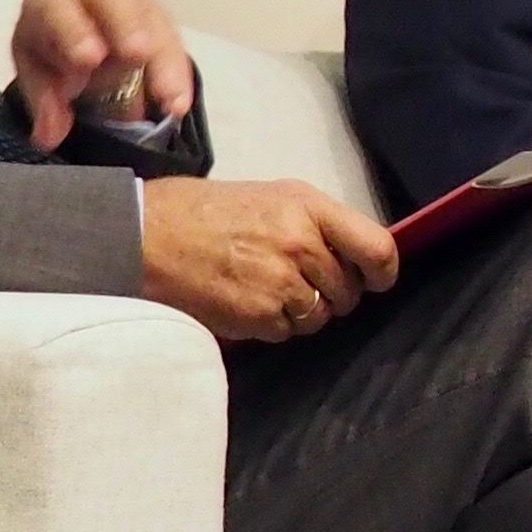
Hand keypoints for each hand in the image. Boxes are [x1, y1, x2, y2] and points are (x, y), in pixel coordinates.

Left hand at [14, 0, 196, 151]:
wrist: (76, 46)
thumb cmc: (51, 53)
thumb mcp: (36, 75)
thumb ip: (42, 100)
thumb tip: (50, 133)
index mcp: (53, 1)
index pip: (59, 9)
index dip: (74, 31)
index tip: (88, 58)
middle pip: (114, 1)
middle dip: (126, 27)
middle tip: (136, 54)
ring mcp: (135, 8)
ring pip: (154, 24)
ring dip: (163, 61)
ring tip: (169, 98)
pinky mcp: (161, 27)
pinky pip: (174, 48)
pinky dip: (177, 78)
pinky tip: (178, 105)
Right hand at [141, 177, 399, 342]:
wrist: (148, 235)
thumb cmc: (205, 214)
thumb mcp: (271, 198)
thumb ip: (316, 225)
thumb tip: (353, 258)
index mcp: (309, 206)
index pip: (377, 247)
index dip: (382, 272)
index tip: (376, 281)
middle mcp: (302, 242)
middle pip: (348, 291)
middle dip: (329, 294)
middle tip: (295, 281)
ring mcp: (282, 281)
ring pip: (319, 317)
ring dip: (298, 312)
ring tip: (262, 288)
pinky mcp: (259, 314)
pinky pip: (286, 333)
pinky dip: (270, 325)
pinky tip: (244, 301)